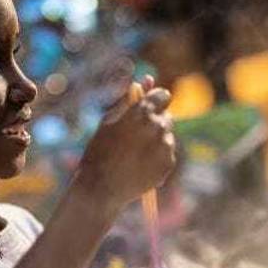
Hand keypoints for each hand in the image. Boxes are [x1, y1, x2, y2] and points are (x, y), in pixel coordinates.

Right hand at [73, 76, 175, 211]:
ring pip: (167, 137)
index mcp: (143, 111)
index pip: (163, 95)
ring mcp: (166, 146)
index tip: (148, 107)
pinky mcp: (168, 164)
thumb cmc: (99, 151)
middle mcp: (158, 126)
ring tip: (134, 154)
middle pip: (166, 117)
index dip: (155, 100)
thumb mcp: (109, 120)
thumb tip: (147, 79)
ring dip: (156, 141)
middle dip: (155, 123)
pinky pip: (167, 155)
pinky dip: (157, 158)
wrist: (101, 187)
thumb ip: (129, 99)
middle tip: (136, 136)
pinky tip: (139, 166)